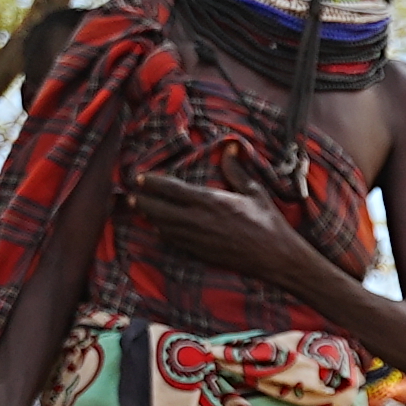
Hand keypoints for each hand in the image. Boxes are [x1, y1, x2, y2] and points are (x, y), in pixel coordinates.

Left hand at [130, 172, 315, 284]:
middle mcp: (198, 220)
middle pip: (158, 209)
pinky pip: (174, 241)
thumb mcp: (255, 192)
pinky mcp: (201, 253)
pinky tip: (159, 229)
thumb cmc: (269, 223)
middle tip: (129, 195)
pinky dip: (163, 233)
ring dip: (148, 217)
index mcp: (210, 201)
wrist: (276, 258)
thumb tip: (230, 148)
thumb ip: (236, 171)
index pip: (171, 189)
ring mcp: (197, 239)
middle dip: (141, 201)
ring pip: (163, 226)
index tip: (139, 178)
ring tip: (138, 209)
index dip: (152, 183)